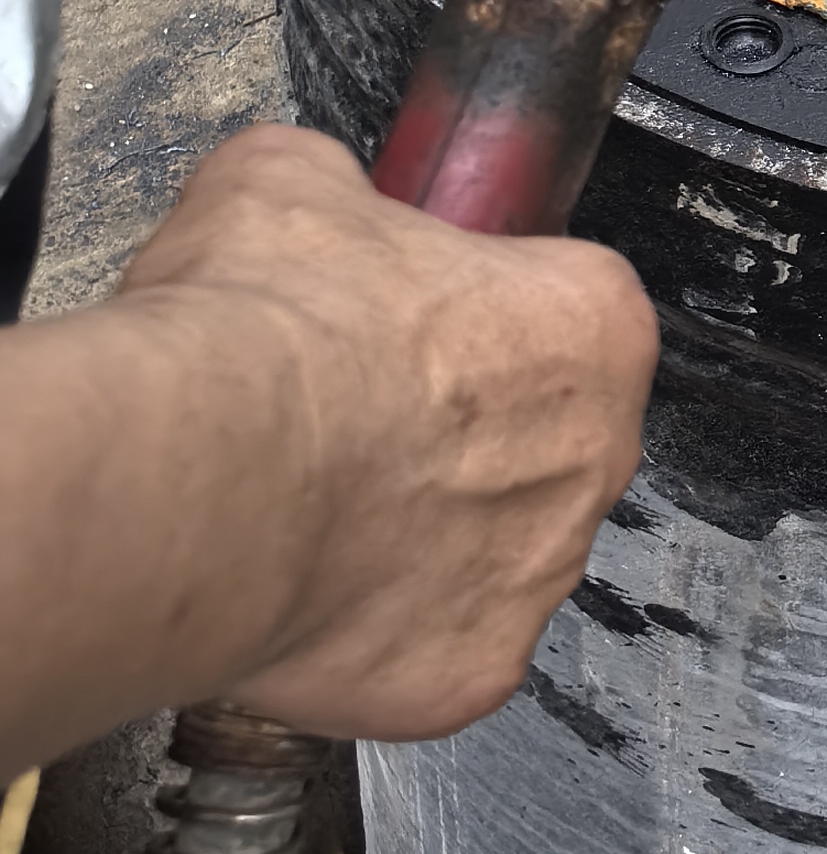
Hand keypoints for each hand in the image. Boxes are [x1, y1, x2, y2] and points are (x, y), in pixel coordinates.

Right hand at [0, 124, 654, 775]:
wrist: (204, 473)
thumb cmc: (265, 333)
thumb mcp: (288, 180)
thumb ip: (344, 194)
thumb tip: (324, 200)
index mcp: (589, 324)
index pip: (564, 313)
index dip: (474, 319)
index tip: (410, 330)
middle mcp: (596, 455)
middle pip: (540, 442)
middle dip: (456, 438)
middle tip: (352, 425)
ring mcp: (541, 575)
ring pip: (491, 554)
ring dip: (419, 538)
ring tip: (313, 508)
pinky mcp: (476, 673)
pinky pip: (436, 650)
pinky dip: (377, 634)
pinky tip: (310, 590)